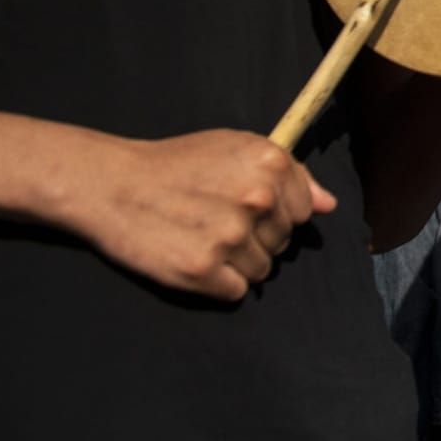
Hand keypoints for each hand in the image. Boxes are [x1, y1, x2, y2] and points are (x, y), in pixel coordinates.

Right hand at [81, 130, 336, 300]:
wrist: (111, 184)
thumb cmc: (177, 164)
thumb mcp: (235, 149)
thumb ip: (290, 175)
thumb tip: (328, 204)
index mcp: (271, 164)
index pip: (303, 212)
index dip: (276, 213)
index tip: (244, 207)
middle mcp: (257, 199)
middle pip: (283, 242)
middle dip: (256, 237)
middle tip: (215, 222)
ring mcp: (231, 236)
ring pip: (261, 270)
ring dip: (236, 262)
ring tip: (202, 239)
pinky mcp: (203, 270)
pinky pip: (236, 291)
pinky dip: (218, 283)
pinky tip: (194, 258)